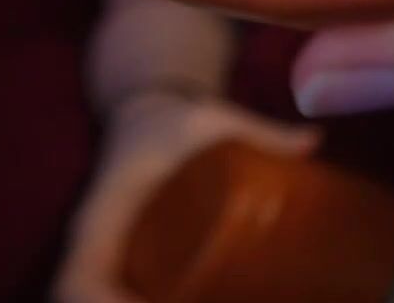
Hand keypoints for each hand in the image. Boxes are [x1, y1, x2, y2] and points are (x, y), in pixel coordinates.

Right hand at [55, 92, 318, 302]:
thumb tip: (315, 139)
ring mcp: (102, 258)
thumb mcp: (210, 121)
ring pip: (92, 302)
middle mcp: (92, 245)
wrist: (147, 110)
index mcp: (101, 216)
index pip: (78, 280)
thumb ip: (262, 132)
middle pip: (82, 302)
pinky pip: (107, 298)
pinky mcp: (119, 264)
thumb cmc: (175, 121)